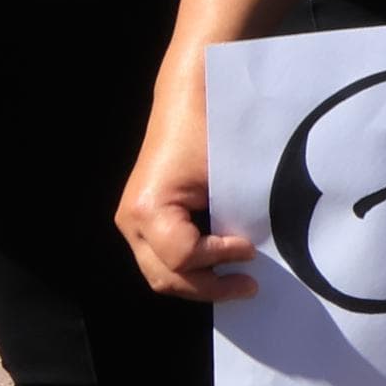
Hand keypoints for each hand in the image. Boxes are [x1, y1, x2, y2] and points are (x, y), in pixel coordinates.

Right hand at [118, 85, 253, 301]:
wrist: (189, 98)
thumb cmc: (210, 130)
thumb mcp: (226, 176)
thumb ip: (234, 216)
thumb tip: (254, 253)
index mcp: (149, 209)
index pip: (183, 257)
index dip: (219, 257)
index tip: (250, 249)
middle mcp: (131, 221)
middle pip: (165, 278)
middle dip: (208, 288)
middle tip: (249, 286)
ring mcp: (133, 223)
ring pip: (160, 274)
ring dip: (199, 281)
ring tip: (237, 281)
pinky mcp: (142, 220)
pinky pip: (162, 255)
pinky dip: (191, 266)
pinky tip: (220, 264)